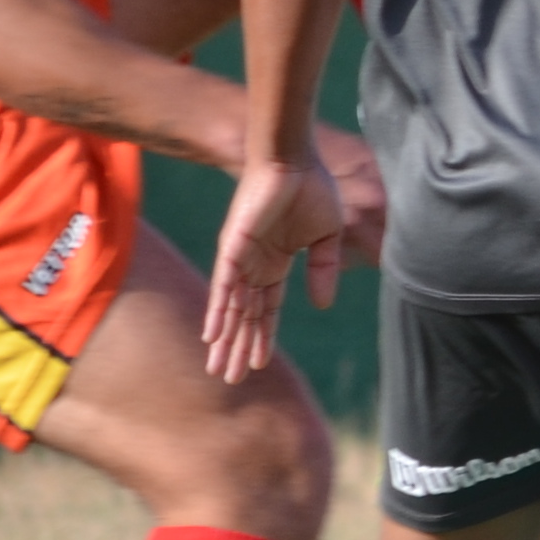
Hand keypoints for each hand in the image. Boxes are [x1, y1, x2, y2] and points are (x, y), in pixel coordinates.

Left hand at [200, 129, 386, 382]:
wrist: (294, 159)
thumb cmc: (312, 189)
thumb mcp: (327, 237)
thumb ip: (323, 270)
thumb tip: (321, 306)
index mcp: (276, 264)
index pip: (268, 310)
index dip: (263, 337)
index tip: (259, 364)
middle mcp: (254, 266)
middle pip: (246, 316)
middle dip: (238, 347)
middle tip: (229, 379)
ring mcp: (240, 258)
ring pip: (231, 308)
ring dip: (226, 339)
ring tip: (219, 369)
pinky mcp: (232, 246)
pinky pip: (223, 285)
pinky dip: (217, 310)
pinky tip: (212, 334)